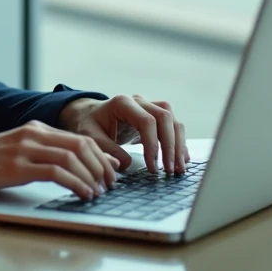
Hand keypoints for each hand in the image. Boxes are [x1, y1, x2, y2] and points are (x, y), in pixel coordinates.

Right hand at [0, 121, 119, 199]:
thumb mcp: (15, 153)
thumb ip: (39, 156)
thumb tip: (68, 170)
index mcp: (35, 129)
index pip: (79, 137)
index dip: (100, 155)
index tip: (111, 172)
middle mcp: (33, 134)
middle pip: (82, 144)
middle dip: (102, 166)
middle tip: (110, 185)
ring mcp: (25, 148)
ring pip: (73, 157)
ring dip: (92, 176)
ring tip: (99, 192)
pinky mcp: (17, 166)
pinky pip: (57, 172)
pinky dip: (76, 184)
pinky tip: (83, 195)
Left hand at [57, 94, 187, 174]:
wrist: (89, 115)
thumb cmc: (88, 124)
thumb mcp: (90, 136)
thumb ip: (106, 148)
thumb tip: (126, 164)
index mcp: (123, 102)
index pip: (147, 121)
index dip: (153, 145)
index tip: (152, 168)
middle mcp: (139, 101)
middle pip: (165, 117)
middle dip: (171, 145)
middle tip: (171, 170)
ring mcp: (148, 107)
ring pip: (172, 120)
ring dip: (178, 144)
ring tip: (179, 168)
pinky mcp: (154, 116)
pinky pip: (173, 125)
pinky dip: (179, 142)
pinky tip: (183, 158)